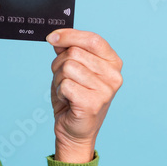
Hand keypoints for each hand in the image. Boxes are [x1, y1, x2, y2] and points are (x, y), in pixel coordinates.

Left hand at [45, 28, 122, 161]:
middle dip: (59, 64)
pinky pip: (65, 85)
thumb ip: (68, 50)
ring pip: (68, 67)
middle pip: (74, 53)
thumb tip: (57, 37)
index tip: (52, 37)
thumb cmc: (74, 98)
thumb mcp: (71, 69)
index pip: (92, 39)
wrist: (75, 130)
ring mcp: (106, 90)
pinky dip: (60, 91)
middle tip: (64, 79)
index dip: (70, 35)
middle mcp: (114, 75)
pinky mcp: (93, 103)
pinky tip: (67, 100)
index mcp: (113, 62)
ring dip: (59, 79)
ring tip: (67, 91)